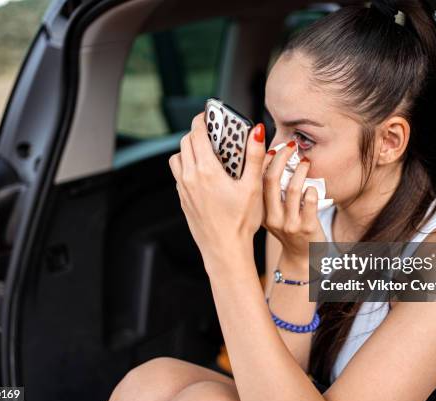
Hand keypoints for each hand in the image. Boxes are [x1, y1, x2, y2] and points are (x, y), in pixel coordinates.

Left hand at [168, 112, 266, 266]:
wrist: (224, 251)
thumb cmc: (240, 222)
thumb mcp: (252, 187)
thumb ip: (254, 156)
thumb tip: (257, 132)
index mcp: (206, 171)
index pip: (197, 133)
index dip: (203, 119)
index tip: (210, 114)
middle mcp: (190, 178)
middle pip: (185, 142)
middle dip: (198, 133)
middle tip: (214, 133)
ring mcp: (183, 190)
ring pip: (178, 158)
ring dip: (189, 150)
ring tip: (208, 154)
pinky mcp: (183, 200)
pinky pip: (179, 175)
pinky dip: (188, 167)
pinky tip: (206, 175)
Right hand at [262, 141, 326, 266]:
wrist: (303, 257)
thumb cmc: (289, 228)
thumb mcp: (274, 212)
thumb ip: (273, 192)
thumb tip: (277, 159)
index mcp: (260, 211)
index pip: (257, 180)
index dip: (264, 160)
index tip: (273, 147)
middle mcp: (271, 218)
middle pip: (271, 180)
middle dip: (281, 158)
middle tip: (291, 146)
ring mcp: (289, 224)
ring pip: (292, 189)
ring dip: (300, 171)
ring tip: (305, 161)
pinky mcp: (307, 227)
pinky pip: (309, 202)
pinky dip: (311, 190)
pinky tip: (312, 187)